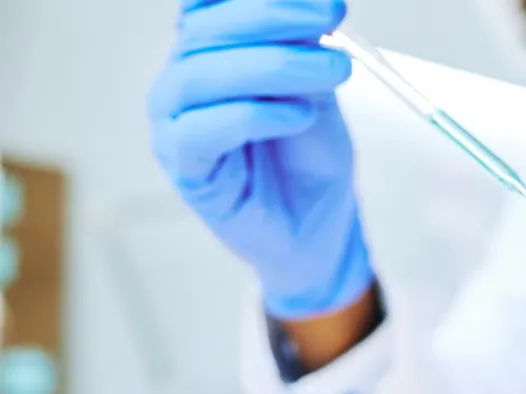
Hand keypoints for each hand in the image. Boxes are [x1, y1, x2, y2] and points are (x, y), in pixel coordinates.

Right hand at [148, 0, 371, 318]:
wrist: (318, 222)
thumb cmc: (310, 154)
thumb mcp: (316, 86)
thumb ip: (302, 45)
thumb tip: (311, 4)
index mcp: (208, 50)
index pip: (211, 3)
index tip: (323, 1)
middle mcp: (182, 79)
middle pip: (205, 29)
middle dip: (274, 17)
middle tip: (333, 19)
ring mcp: (175, 123)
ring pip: (200, 75)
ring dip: (274, 65)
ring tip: (334, 70)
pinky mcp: (185, 168)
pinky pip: (202, 131)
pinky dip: (254, 116)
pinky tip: (298, 117)